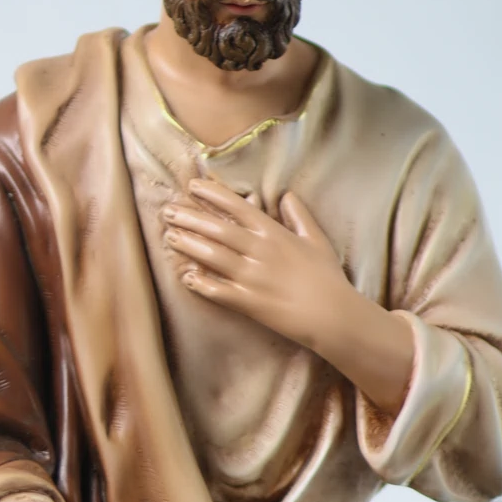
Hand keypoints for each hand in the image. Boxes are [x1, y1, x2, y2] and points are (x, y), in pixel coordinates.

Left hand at [162, 179, 415, 414]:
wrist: (333, 315)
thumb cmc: (328, 278)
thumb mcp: (317, 240)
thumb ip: (299, 216)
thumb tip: (287, 195)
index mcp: (274, 233)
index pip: (238, 206)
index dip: (212, 194)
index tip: (192, 185)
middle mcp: (260, 251)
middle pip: (217, 229)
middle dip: (190, 217)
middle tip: (168, 211)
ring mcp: (252, 277)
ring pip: (212, 255)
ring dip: (188, 245)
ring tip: (169, 236)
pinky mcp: (249, 303)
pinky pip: (218, 290)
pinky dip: (200, 283)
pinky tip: (185, 276)